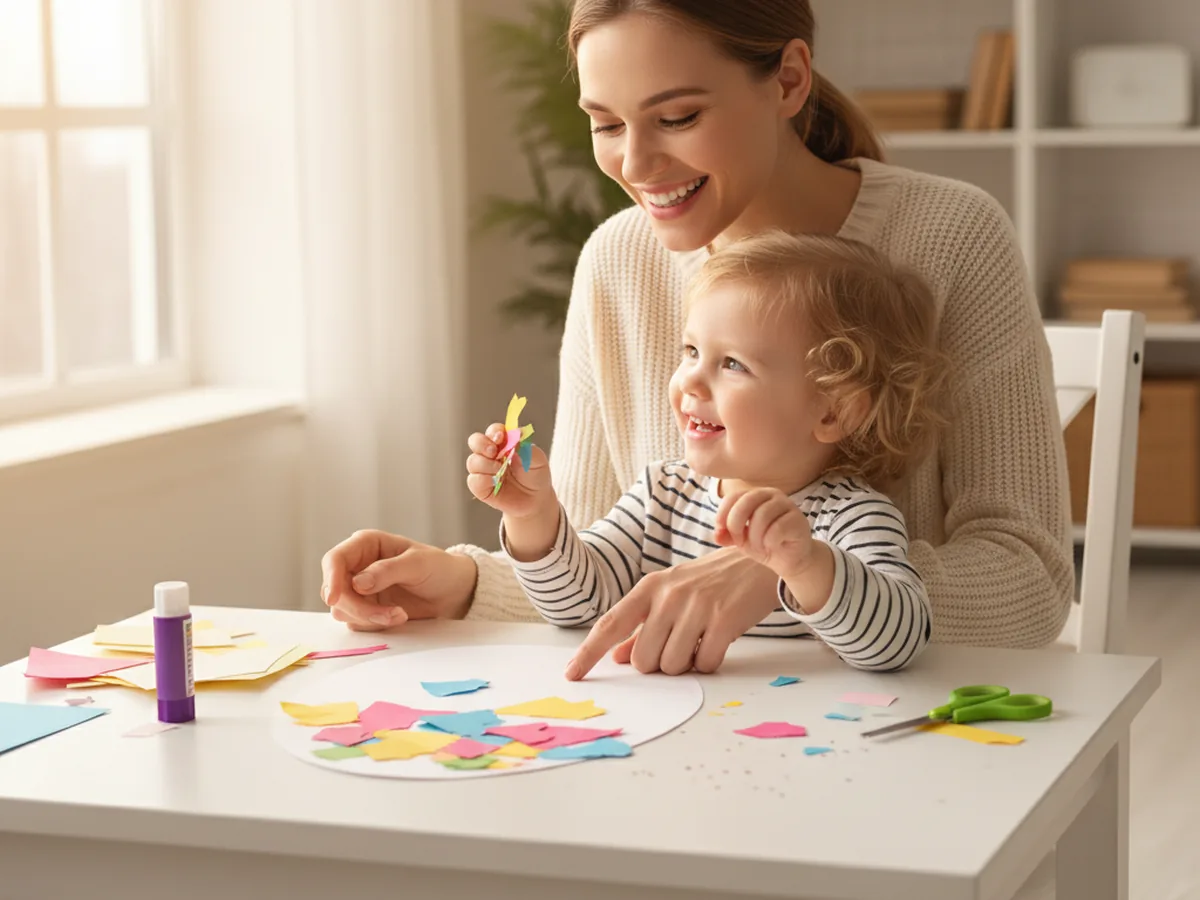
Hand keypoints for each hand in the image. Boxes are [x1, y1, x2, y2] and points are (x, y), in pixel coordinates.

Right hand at [320, 530, 476, 630]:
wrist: (451, 592)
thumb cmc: (438, 568)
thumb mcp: (418, 564)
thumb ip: (387, 571)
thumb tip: (357, 583)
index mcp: (366, 545)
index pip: (334, 560)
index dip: (331, 578)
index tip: (334, 598)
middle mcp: (356, 566)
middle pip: (334, 590)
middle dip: (358, 607)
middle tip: (388, 615)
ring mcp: (358, 590)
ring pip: (342, 609)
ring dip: (368, 618)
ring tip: (399, 615)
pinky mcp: (364, 609)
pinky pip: (355, 622)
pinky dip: (374, 625)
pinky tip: (398, 617)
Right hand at [465, 422, 551, 518]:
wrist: (535, 500)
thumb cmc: (536, 476)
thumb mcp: (538, 460)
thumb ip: (527, 448)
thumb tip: (515, 438)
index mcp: (503, 443)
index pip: (493, 431)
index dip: (495, 431)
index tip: (501, 437)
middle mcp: (490, 454)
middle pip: (475, 441)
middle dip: (481, 444)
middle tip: (494, 452)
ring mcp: (483, 470)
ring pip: (472, 461)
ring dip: (486, 464)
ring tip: (500, 471)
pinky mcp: (480, 487)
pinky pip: (473, 480)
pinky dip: (483, 480)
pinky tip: (496, 482)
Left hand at [563, 548, 780, 679]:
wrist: (759, 560)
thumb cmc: (711, 581)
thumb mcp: (671, 594)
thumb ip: (642, 626)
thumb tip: (617, 655)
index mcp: (650, 587)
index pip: (611, 624)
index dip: (589, 652)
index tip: (572, 674)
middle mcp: (669, 595)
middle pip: (644, 659)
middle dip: (659, 664)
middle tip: (679, 645)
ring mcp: (697, 607)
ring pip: (673, 665)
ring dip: (686, 665)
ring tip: (700, 640)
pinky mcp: (724, 620)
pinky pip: (704, 664)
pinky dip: (709, 663)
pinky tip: (717, 642)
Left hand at [714, 487, 814, 578]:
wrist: (789, 559)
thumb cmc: (764, 543)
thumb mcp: (740, 539)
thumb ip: (727, 535)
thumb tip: (717, 536)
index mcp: (755, 495)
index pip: (732, 497)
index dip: (722, 516)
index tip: (722, 532)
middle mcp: (771, 494)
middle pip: (745, 503)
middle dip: (736, 525)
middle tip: (740, 542)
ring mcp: (787, 505)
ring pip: (762, 516)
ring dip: (755, 537)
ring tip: (759, 546)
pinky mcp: (798, 519)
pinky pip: (777, 528)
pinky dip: (769, 542)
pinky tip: (772, 546)